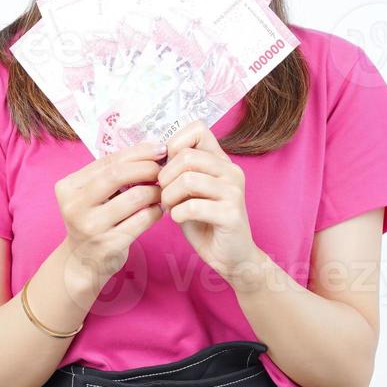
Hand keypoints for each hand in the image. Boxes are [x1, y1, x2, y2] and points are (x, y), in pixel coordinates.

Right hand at [55, 141, 165, 290]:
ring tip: (163, 190)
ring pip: (134, 198)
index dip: (137, 152)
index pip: (107, 161)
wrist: (83, 261)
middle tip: (163, 168)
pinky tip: (160, 209)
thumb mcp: (91, 195)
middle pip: (117, 175)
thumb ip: (112, 173)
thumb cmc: (94, 220)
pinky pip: (141, 220)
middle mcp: (74, 206)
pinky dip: (155, 211)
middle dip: (146, 168)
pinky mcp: (108, 245)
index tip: (159, 148)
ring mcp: (90, 227)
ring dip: (155, 191)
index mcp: (67, 187)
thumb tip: (151, 148)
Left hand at [157, 121, 263, 282]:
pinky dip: (177, 214)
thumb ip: (178, 171)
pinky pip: (192, 206)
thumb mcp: (189, 191)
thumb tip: (152, 156)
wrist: (232, 257)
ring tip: (169, 207)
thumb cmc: (205, 222)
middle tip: (164, 194)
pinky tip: (178, 219)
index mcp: (221, 161)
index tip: (166, 168)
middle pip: (186, 156)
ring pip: (187, 179)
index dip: (174, 144)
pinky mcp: (231, 214)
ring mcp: (234, 191)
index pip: (197, 129)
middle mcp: (231, 171)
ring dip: (169, 196)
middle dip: (165, 177)